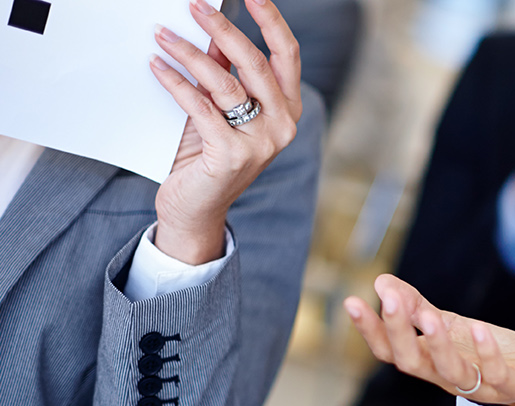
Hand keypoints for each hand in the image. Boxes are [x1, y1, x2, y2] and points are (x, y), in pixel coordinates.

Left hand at [149, 0, 302, 264]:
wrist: (197, 209)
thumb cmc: (209, 156)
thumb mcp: (221, 110)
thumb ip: (224, 74)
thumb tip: (212, 34)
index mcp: (289, 108)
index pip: (287, 55)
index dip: (272, 21)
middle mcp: (283, 124)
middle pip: (255, 62)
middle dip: (223, 30)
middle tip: (196, 7)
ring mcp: (261, 142)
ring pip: (226, 83)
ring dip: (190, 54)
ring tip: (163, 36)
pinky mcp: (231, 154)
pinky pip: (202, 107)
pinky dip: (177, 83)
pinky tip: (158, 67)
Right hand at [345, 275, 514, 405]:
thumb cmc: (490, 353)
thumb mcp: (452, 326)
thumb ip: (419, 308)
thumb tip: (381, 281)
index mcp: (430, 362)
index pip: (391, 350)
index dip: (370, 330)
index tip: (351, 300)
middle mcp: (448, 376)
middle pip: (412, 362)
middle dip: (398, 332)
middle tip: (388, 300)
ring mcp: (479, 384)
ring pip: (451, 371)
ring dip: (437, 344)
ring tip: (429, 316)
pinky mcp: (512, 384)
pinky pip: (496, 374)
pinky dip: (487, 352)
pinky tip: (480, 327)